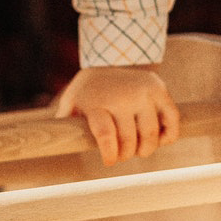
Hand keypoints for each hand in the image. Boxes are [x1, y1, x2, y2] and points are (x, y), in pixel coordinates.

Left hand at [54, 65, 180, 165]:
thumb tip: (48, 144)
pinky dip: (168, 136)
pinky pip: (171, 119)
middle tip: (122, 156)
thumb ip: (64, 122)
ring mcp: (142, 93)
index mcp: (96, 102)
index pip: (105, 134)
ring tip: (139, 150)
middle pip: (129, 139)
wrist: (112, 59)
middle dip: (126, 154)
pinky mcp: (160, 90)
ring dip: (146, 149)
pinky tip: (159, 140)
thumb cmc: (89, 90)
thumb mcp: (72, 101)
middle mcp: (121, 97)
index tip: (110, 162)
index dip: (110, 154)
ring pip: (151, 133)